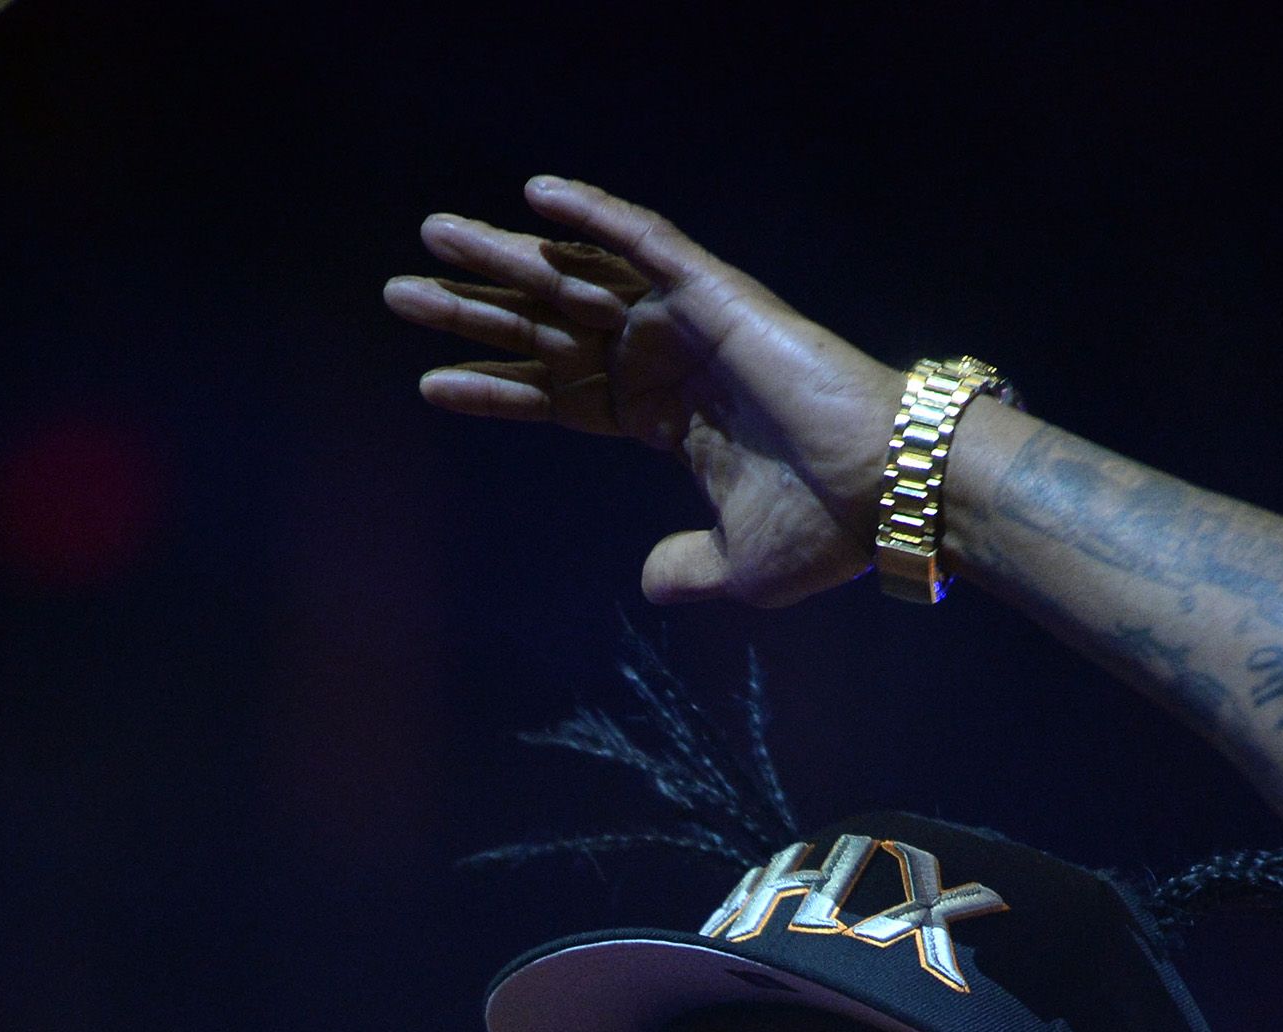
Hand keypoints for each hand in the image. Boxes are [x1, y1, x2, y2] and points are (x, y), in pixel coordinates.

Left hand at [385, 176, 907, 607]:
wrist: (885, 494)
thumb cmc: (826, 531)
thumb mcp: (736, 567)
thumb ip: (686, 569)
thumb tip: (650, 582)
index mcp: (663, 420)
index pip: (558, 397)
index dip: (495, 391)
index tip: (429, 386)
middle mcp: (665, 362)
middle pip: (546, 329)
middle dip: (473, 310)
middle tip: (398, 295)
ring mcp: (687, 323)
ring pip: (576, 278)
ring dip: (505, 254)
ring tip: (432, 236)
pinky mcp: (717, 295)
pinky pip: (646, 242)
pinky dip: (594, 216)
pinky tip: (535, 197)